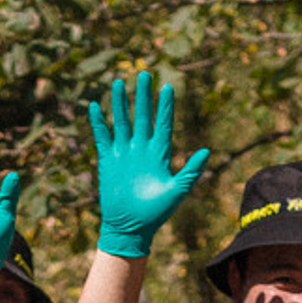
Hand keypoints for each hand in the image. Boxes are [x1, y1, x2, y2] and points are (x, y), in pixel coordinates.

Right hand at [89, 71, 208, 259]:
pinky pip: (102, 137)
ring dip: (119, 103)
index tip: (167, 87)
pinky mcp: (108, 161)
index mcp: (160, 154)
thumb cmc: (156, 213)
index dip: (165, 106)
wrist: (131, 228)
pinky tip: (94, 107)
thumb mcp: (177, 191)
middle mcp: (141, 149)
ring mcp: (124, 153)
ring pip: (122, 121)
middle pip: (142, 116)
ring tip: (118, 82)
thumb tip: (207, 151)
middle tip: (144, 74)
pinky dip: (98, 123)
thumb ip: (191, 171)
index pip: (163, 124)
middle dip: (142, 96)